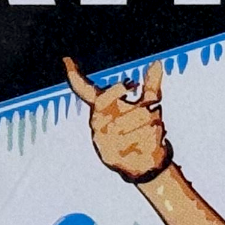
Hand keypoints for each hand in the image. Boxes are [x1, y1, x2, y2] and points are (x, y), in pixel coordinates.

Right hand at [64, 57, 170, 181]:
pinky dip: (152, 137)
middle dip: (138, 105)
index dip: (75, 76)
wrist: (146, 165)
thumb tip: (157, 63)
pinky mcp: (109, 155)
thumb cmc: (142, 132)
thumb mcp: (148, 107)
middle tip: (151, 110)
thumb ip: (151, 85)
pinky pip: (137, 136)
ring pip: (133, 119)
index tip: (67, 60)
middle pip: (115, 100)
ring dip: (152, 123)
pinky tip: (151, 143)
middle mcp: (96, 122)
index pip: (86, 90)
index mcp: (102, 108)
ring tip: (152, 132)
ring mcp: (100, 139)